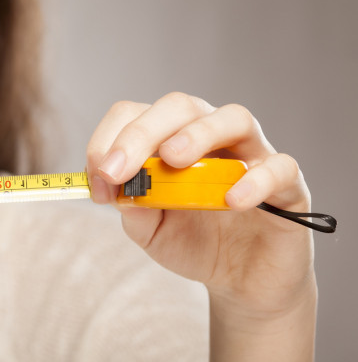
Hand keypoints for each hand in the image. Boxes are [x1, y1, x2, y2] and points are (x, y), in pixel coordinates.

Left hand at [86, 92, 315, 321]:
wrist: (242, 281)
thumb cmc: (192, 242)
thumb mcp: (150, 231)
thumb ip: (133, 209)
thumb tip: (117, 190)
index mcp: (170, 138)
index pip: (136, 114)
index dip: (111, 140)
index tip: (98, 178)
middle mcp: (211, 136)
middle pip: (180, 106)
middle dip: (142, 132)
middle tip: (118, 169)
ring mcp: (252, 155)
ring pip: (234, 118)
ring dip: (198, 134)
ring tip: (172, 159)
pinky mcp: (288, 185)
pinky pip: (280, 167)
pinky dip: (256, 179)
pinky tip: (233, 200)